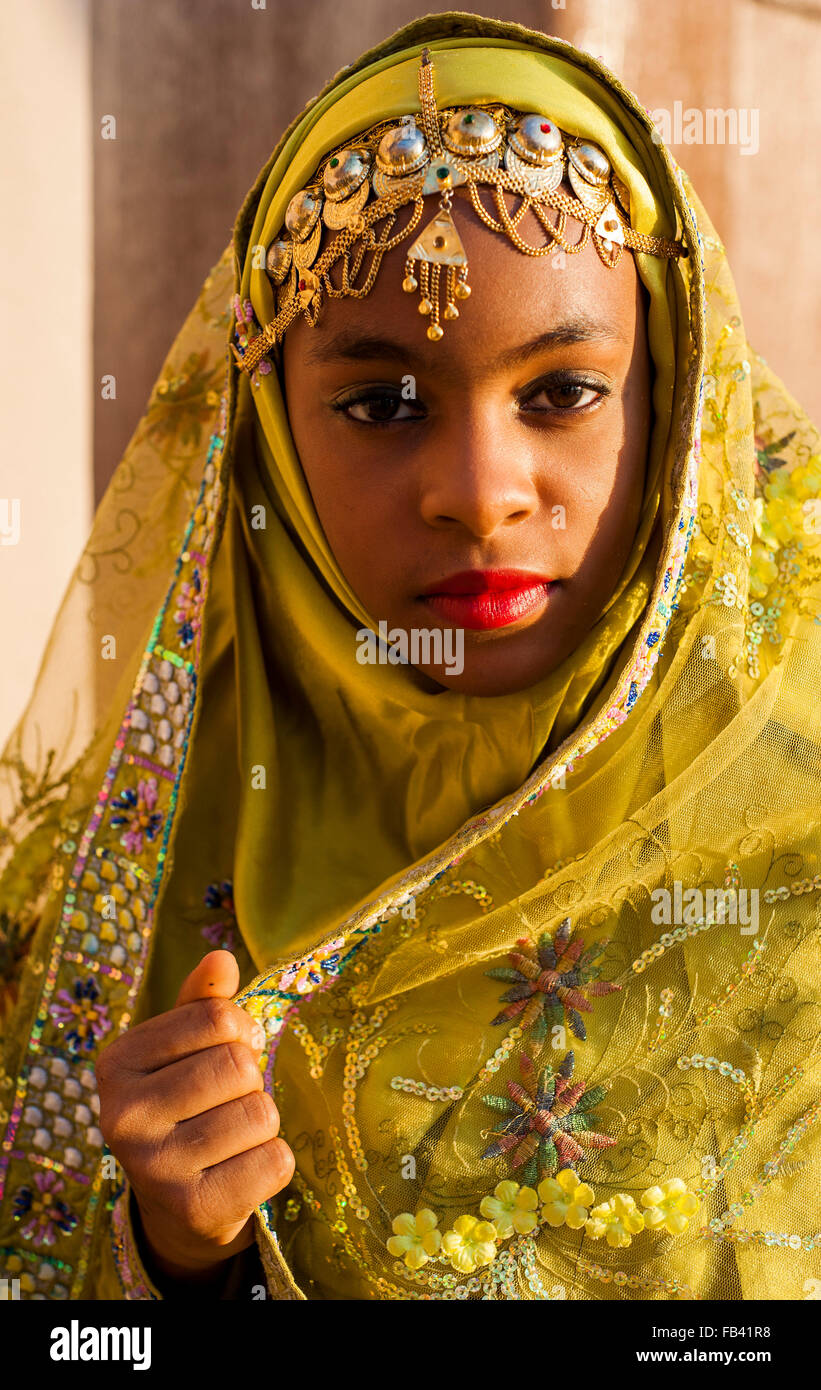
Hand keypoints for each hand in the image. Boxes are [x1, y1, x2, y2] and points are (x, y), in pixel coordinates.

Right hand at [97, 949, 292, 1281]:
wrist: (178, 1204)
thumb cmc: (186, 1105)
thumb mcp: (184, 1049)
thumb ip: (203, 1002)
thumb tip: (221, 958)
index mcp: (117, 1062)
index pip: (215, 1017)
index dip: (240, 1031)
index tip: (229, 1051)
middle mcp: (123, 1116)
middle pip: (237, 1065)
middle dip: (251, 1078)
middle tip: (230, 1100)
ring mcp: (154, 1168)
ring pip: (259, 1113)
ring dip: (263, 1121)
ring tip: (234, 1135)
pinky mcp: (193, 1209)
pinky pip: (274, 1161)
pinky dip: (274, 1160)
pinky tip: (243, 1167)